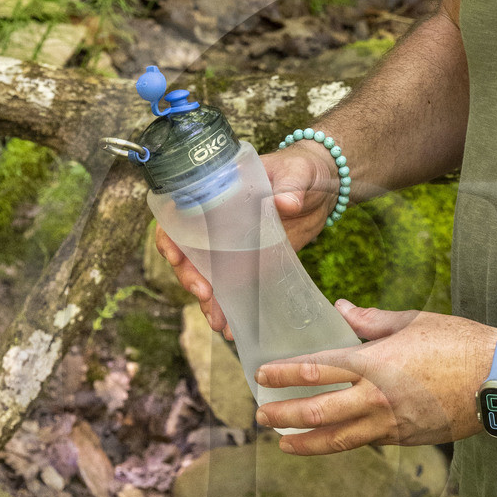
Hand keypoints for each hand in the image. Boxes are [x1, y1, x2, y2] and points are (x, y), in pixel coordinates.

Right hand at [153, 139, 339, 335]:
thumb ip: (291, 187)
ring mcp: (234, 246)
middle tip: (204, 294)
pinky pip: (237, 287)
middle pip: (190, 254)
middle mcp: (218, 224)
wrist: (324, 187)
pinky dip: (233, 307)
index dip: (171, 237)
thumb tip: (286, 203)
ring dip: (209, 301)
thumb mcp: (297, 173)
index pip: (180, 216)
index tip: (176, 256)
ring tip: (218, 322)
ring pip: (210, 276)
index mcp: (217, 195)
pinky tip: (234, 327)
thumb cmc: (302, 169)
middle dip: (190, 277)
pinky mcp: (254, 263)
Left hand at [255, 304, 495, 450]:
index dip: (284, 373)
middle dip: (283, 414)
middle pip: (317, 411)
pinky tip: (330, 442)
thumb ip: (371, 320)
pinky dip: (342, 443)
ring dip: (305, 443)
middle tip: (260, 414)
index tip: (262, 374)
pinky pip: (366, 442)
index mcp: (374, 362)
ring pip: (337, 440)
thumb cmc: (459, 343)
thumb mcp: (413, 321)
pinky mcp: (406, 438)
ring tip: (282, 443)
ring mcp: (391, 423)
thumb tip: (342, 309)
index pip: (316, 368)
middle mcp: (376, 397)